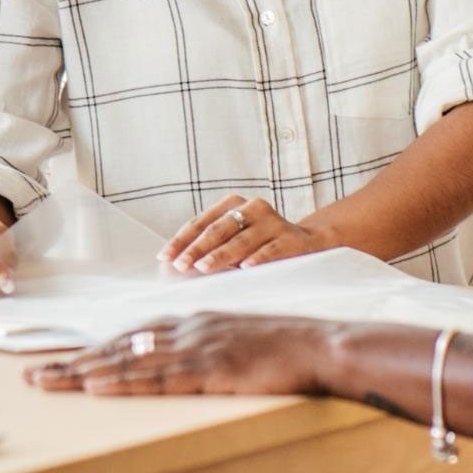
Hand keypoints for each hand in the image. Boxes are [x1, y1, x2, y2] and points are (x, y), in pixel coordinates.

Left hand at [24, 312, 336, 394]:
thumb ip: (207, 350)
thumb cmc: (287, 350)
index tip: (62, 364)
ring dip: (83, 372)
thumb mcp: (239, 343)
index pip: (131, 338)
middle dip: (74, 362)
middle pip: (118, 346)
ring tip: (46, 383)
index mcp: (194, 323)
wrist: (323, 346)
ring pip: (128, 361)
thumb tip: (179, 367)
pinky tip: (96, 386)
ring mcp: (197, 347)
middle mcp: (187, 329)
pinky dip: (123, 381)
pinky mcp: (210, 368)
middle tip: (32, 376)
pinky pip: (157, 377)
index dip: (95, 351)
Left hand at [161, 194, 333, 274]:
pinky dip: (258, 258)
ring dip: (222, 255)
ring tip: (204, 267)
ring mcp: (273, 222)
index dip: (182, 240)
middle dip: (197, 249)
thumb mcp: (233, 241)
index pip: (201, 223)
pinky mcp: (291, 238)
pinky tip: (245, 268)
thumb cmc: (259, 245)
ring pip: (242, 240)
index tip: (165, 257)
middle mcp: (253, 208)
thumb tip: (173, 266)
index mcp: (233, 204)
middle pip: (219, 229)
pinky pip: (272, 249)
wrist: (308, 243)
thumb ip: (208, 249)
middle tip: (181, 265)